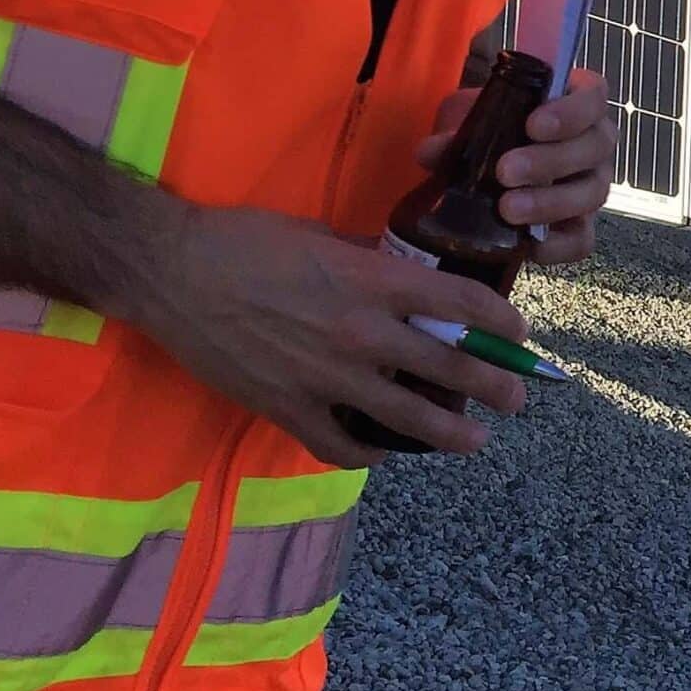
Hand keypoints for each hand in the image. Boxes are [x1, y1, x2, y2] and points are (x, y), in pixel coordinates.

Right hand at [129, 205, 533, 467]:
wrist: (171, 272)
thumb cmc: (245, 241)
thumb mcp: (323, 236)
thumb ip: (372, 259)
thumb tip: (407, 272)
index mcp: (376, 281)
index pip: (463, 303)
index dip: (501, 320)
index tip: (519, 332)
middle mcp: (362, 332)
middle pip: (452, 366)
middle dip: (496, 386)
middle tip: (517, 397)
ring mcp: (327, 377)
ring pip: (408, 418)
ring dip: (451, 434)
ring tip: (475, 440)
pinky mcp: (287, 408)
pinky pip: (342, 446)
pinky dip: (369, 454)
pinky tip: (383, 452)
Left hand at [417, 67, 617, 264]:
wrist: (486, 173)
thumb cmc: (489, 130)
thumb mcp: (469, 118)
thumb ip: (456, 129)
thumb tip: (431, 152)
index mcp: (576, 104)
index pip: (594, 96)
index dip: (571, 111)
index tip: (533, 126)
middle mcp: (594, 143)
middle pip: (596, 146)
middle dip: (550, 160)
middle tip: (505, 170)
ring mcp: (592, 186)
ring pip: (592, 193)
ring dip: (551, 201)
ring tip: (508, 209)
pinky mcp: (581, 227)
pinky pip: (582, 240)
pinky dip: (558, 245)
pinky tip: (527, 246)